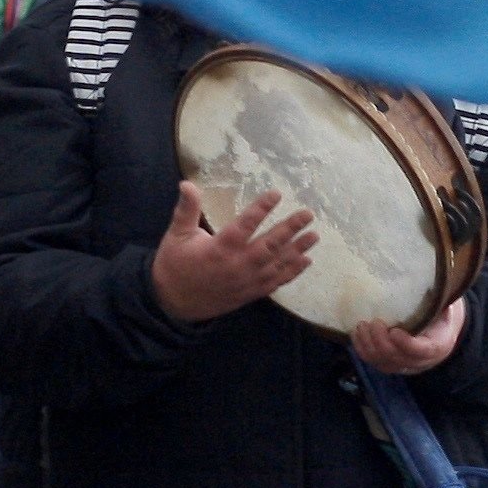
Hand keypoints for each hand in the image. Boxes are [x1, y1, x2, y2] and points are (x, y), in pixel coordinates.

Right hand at [148, 182, 315, 324]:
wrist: (173, 304)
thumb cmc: (175, 265)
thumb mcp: (176, 235)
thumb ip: (186, 209)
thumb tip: (187, 183)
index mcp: (219, 248)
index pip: (245, 225)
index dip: (261, 208)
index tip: (276, 194)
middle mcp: (237, 265)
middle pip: (269, 245)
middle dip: (290, 228)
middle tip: (307, 214)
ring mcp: (246, 282)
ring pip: (277, 264)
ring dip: (297, 249)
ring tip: (315, 236)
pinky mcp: (250, 294)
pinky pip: (275, 282)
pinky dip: (292, 272)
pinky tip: (306, 261)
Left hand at [351, 298, 466, 376]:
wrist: (440, 331)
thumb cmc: (440, 312)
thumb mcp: (445, 304)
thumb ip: (439, 297)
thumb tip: (432, 279)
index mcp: (438, 345)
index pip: (421, 350)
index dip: (406, 344)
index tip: (394, 331)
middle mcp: (421, 361)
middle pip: (397, 357)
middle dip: (381, 341)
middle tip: (374, 323)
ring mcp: (404, 365)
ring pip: (382, 362)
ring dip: (369, 345)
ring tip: (362, 326)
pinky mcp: (390, 364)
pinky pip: (373, 362)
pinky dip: (362, 349)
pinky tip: (357, 334)